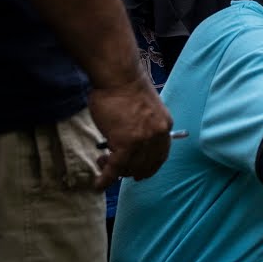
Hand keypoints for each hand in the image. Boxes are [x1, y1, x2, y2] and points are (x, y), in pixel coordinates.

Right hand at [88, 73, 172, 189]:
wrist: (118, 77)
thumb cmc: (125, 89)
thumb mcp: (145, 109)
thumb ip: (144, 126)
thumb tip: (132, 142)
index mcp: (164, 126)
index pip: (160, 156)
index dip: (148, 166)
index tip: (137, 171)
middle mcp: (157, 136)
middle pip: (145, 165)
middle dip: (129, 170)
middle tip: (115, 167)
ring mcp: (142, 141)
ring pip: (129, 168)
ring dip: (115, 171)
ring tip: (103, 164)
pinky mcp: (125, 144)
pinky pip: (115, 168)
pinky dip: (106, 178)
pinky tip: (98, 184)